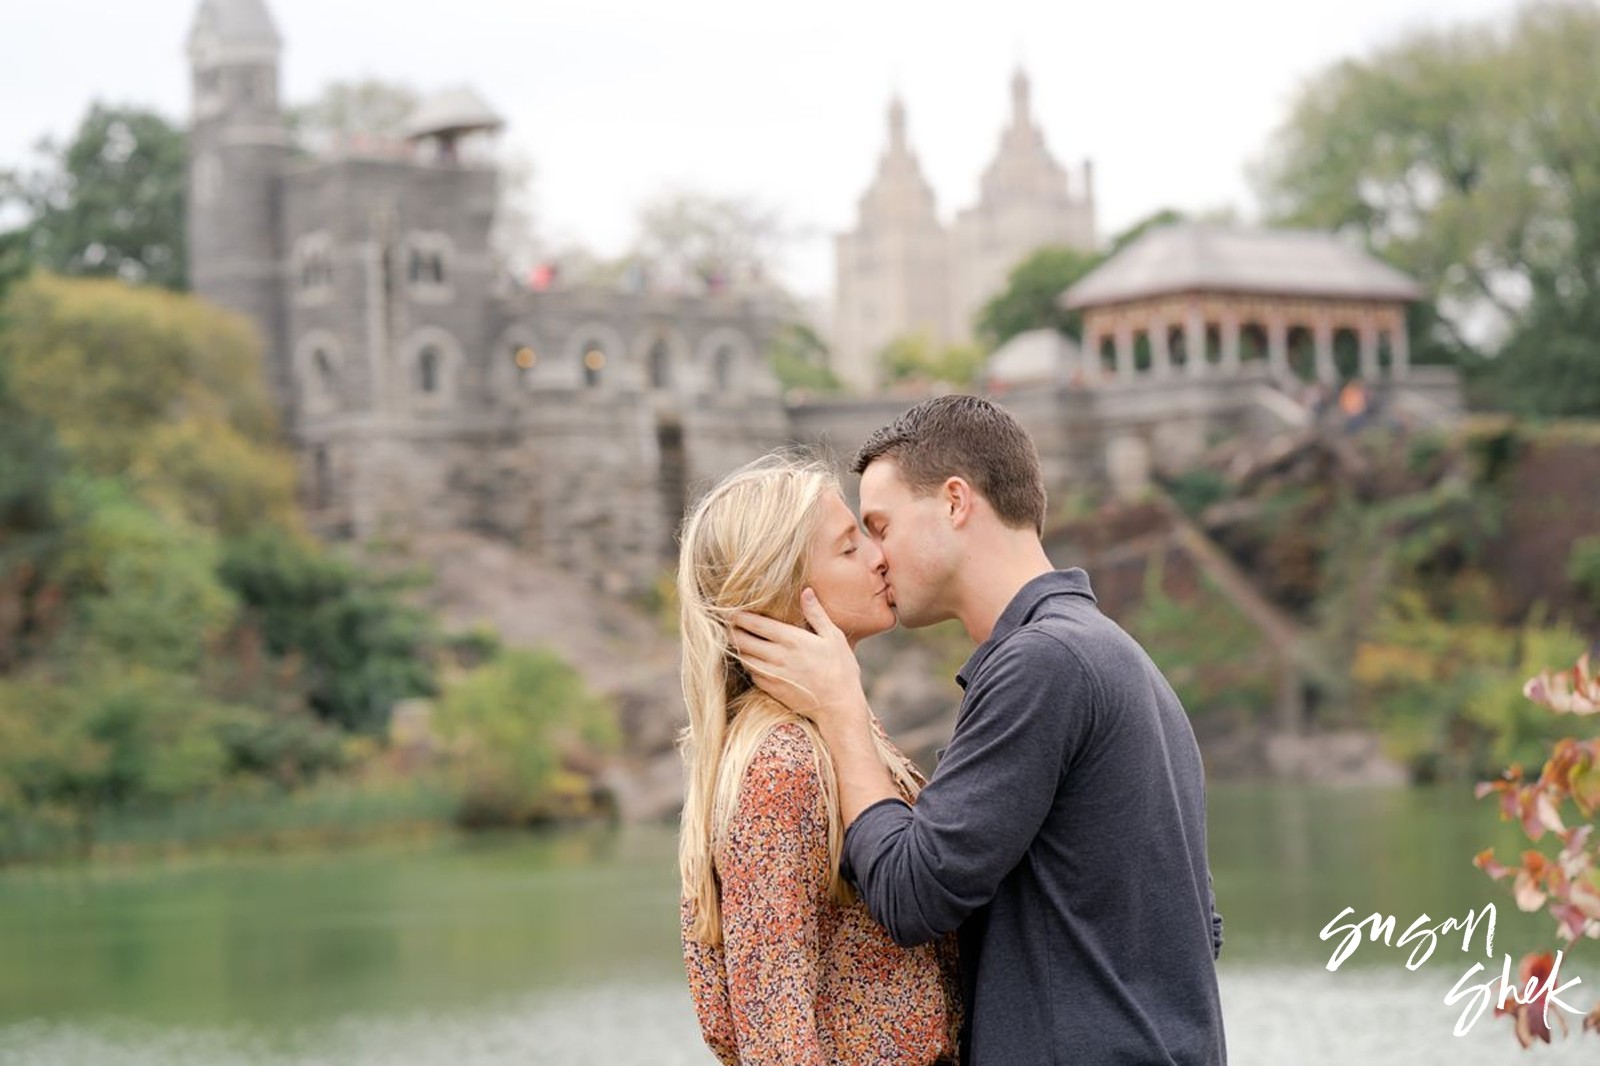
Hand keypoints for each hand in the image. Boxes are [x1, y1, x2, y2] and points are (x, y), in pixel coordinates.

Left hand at [731, 588, 868, 733]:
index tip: (731, 609)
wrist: (839, 707)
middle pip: (742, 641)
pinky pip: (752, 674)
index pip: (755, 624)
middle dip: (732, 630)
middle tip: (729, 623)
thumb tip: (806, 591)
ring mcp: (772, 675)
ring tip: (737, 639)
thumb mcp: (833, 637)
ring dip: (738, 648)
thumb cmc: (841, 670)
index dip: (739, 616)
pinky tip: (752, 659)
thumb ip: (816, 613)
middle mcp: (777, 656)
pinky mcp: (771, 689)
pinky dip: (749, 665)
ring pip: (744, 658)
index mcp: (791, 639)